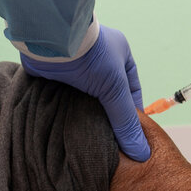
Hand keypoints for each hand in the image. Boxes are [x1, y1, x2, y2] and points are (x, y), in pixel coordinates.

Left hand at [21, 25, 150, 160]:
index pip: (130, 89)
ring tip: (87, 138)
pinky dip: (65, 108)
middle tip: (107, 142)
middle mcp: (97, 58)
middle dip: (105, 116)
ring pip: (83, 95)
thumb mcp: (114, 89)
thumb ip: (125, 121)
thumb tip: (140, 151)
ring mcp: (74, 64)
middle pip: (105, 94)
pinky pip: (63, 94)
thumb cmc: (90, 55)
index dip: (131, 112)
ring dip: (83, 113)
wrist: (50, 38)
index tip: (130, 137)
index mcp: (118, 53)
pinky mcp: (54, 71)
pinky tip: (67, 125)